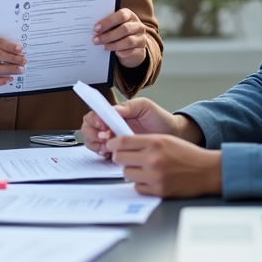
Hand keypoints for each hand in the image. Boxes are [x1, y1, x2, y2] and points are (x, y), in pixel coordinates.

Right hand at [80, 98, 202, 154]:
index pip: (95, 114)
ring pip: (92, 141)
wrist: (173, 136)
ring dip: (95, 143)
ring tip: (108, 146)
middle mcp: (111, 126)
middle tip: (105, 136)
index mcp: (115, 114)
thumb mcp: (145, 107)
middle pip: (88, 128)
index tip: (102, 124)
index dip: (94, 119)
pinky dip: (102, 154)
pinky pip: (102, 154)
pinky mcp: (119, 153)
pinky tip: (110, 154)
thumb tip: (114, 110)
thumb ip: (129, 107)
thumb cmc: (160, 119)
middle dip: (92, 132)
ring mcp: (113, 140)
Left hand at [93, 8, 148, 68]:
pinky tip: (114, 53)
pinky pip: (130, 52)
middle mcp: (137, 25)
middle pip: (124, 29)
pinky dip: (121, 52)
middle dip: (108, 35)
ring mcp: (141, 38)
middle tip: (96, 40)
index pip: (121, 15)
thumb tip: (94, 31)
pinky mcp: (141, 50)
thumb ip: (107, 26)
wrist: (132, 46)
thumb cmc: (119, 33)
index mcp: (129, 15)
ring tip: (103, 46)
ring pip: (128, 41)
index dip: (108, 22)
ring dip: (113, 45)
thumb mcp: (114, 26)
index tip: (96, 28)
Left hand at [107, 134, 221, 197]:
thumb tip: (121, 144)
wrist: (207, 171)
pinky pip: (137, 187)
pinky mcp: (159, 190)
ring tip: (144, 169)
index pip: (122, 141)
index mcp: (154, 142)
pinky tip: (151, 179)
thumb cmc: (187, 154)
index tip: (111, 145)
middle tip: (127, 158)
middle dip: (121, 158)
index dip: (113, 143)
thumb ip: (144, 141)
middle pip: (120, 158)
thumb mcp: (165, 140)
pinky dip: (141, 184)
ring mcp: (155, 176)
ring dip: (132, 171)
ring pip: (127, 174)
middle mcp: (153, 158)